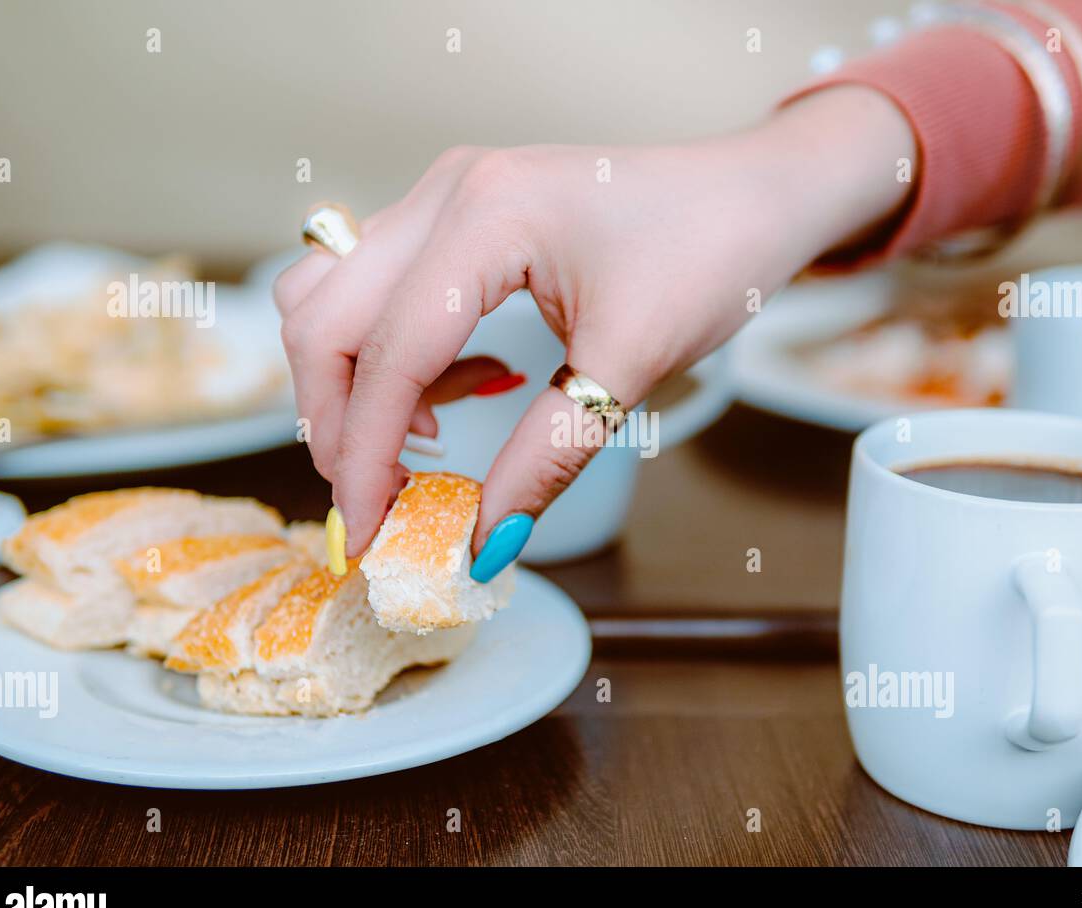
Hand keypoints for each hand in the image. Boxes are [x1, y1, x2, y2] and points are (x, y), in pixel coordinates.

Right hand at [274, 86, 913, 574]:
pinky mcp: (457, 215)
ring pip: (334, 297)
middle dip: (339, 423)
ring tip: (431, 441)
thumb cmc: (711, 254)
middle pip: (325, 318)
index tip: (368, 535)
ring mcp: (446, 196)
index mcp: (487, 215)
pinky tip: (462, 388)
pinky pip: (380, 288)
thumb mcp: (628, 366)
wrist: (756, 196)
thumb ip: (546, 456)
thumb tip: (481, 541)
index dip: (366, 457)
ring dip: (357, 384)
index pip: (388, 353)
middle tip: (380, 501)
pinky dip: (393, 354)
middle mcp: (447, 192)